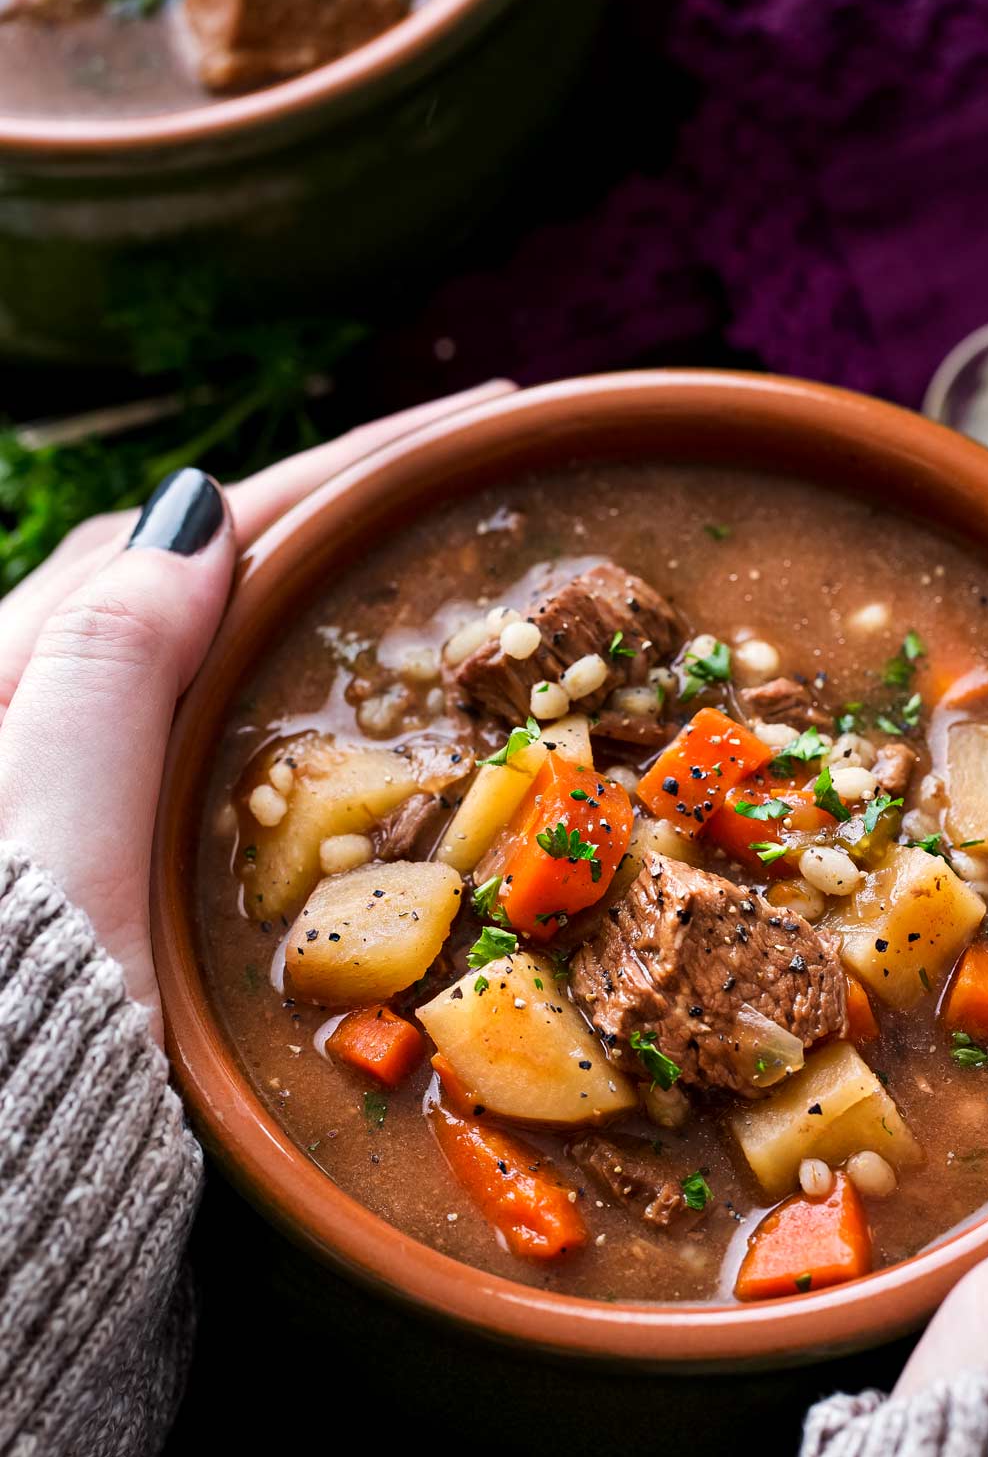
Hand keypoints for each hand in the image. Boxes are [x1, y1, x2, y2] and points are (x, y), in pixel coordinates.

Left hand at [0, 383, 513, 1044]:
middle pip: (211, 564)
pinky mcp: (110, 837)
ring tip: (423, 528)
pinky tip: (335, 653)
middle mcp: (36, 708)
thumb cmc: (8, 1036)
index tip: (473, 420)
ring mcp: (77, 775)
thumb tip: (204, 506)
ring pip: (212, 629)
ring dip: (321, 568)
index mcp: (12, 677)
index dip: (342, 468)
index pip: (202, 534)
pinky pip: (209, 705)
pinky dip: (286, 656)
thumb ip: (106, 674)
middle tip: (470, 458)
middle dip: (341, 498)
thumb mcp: (48, 845)